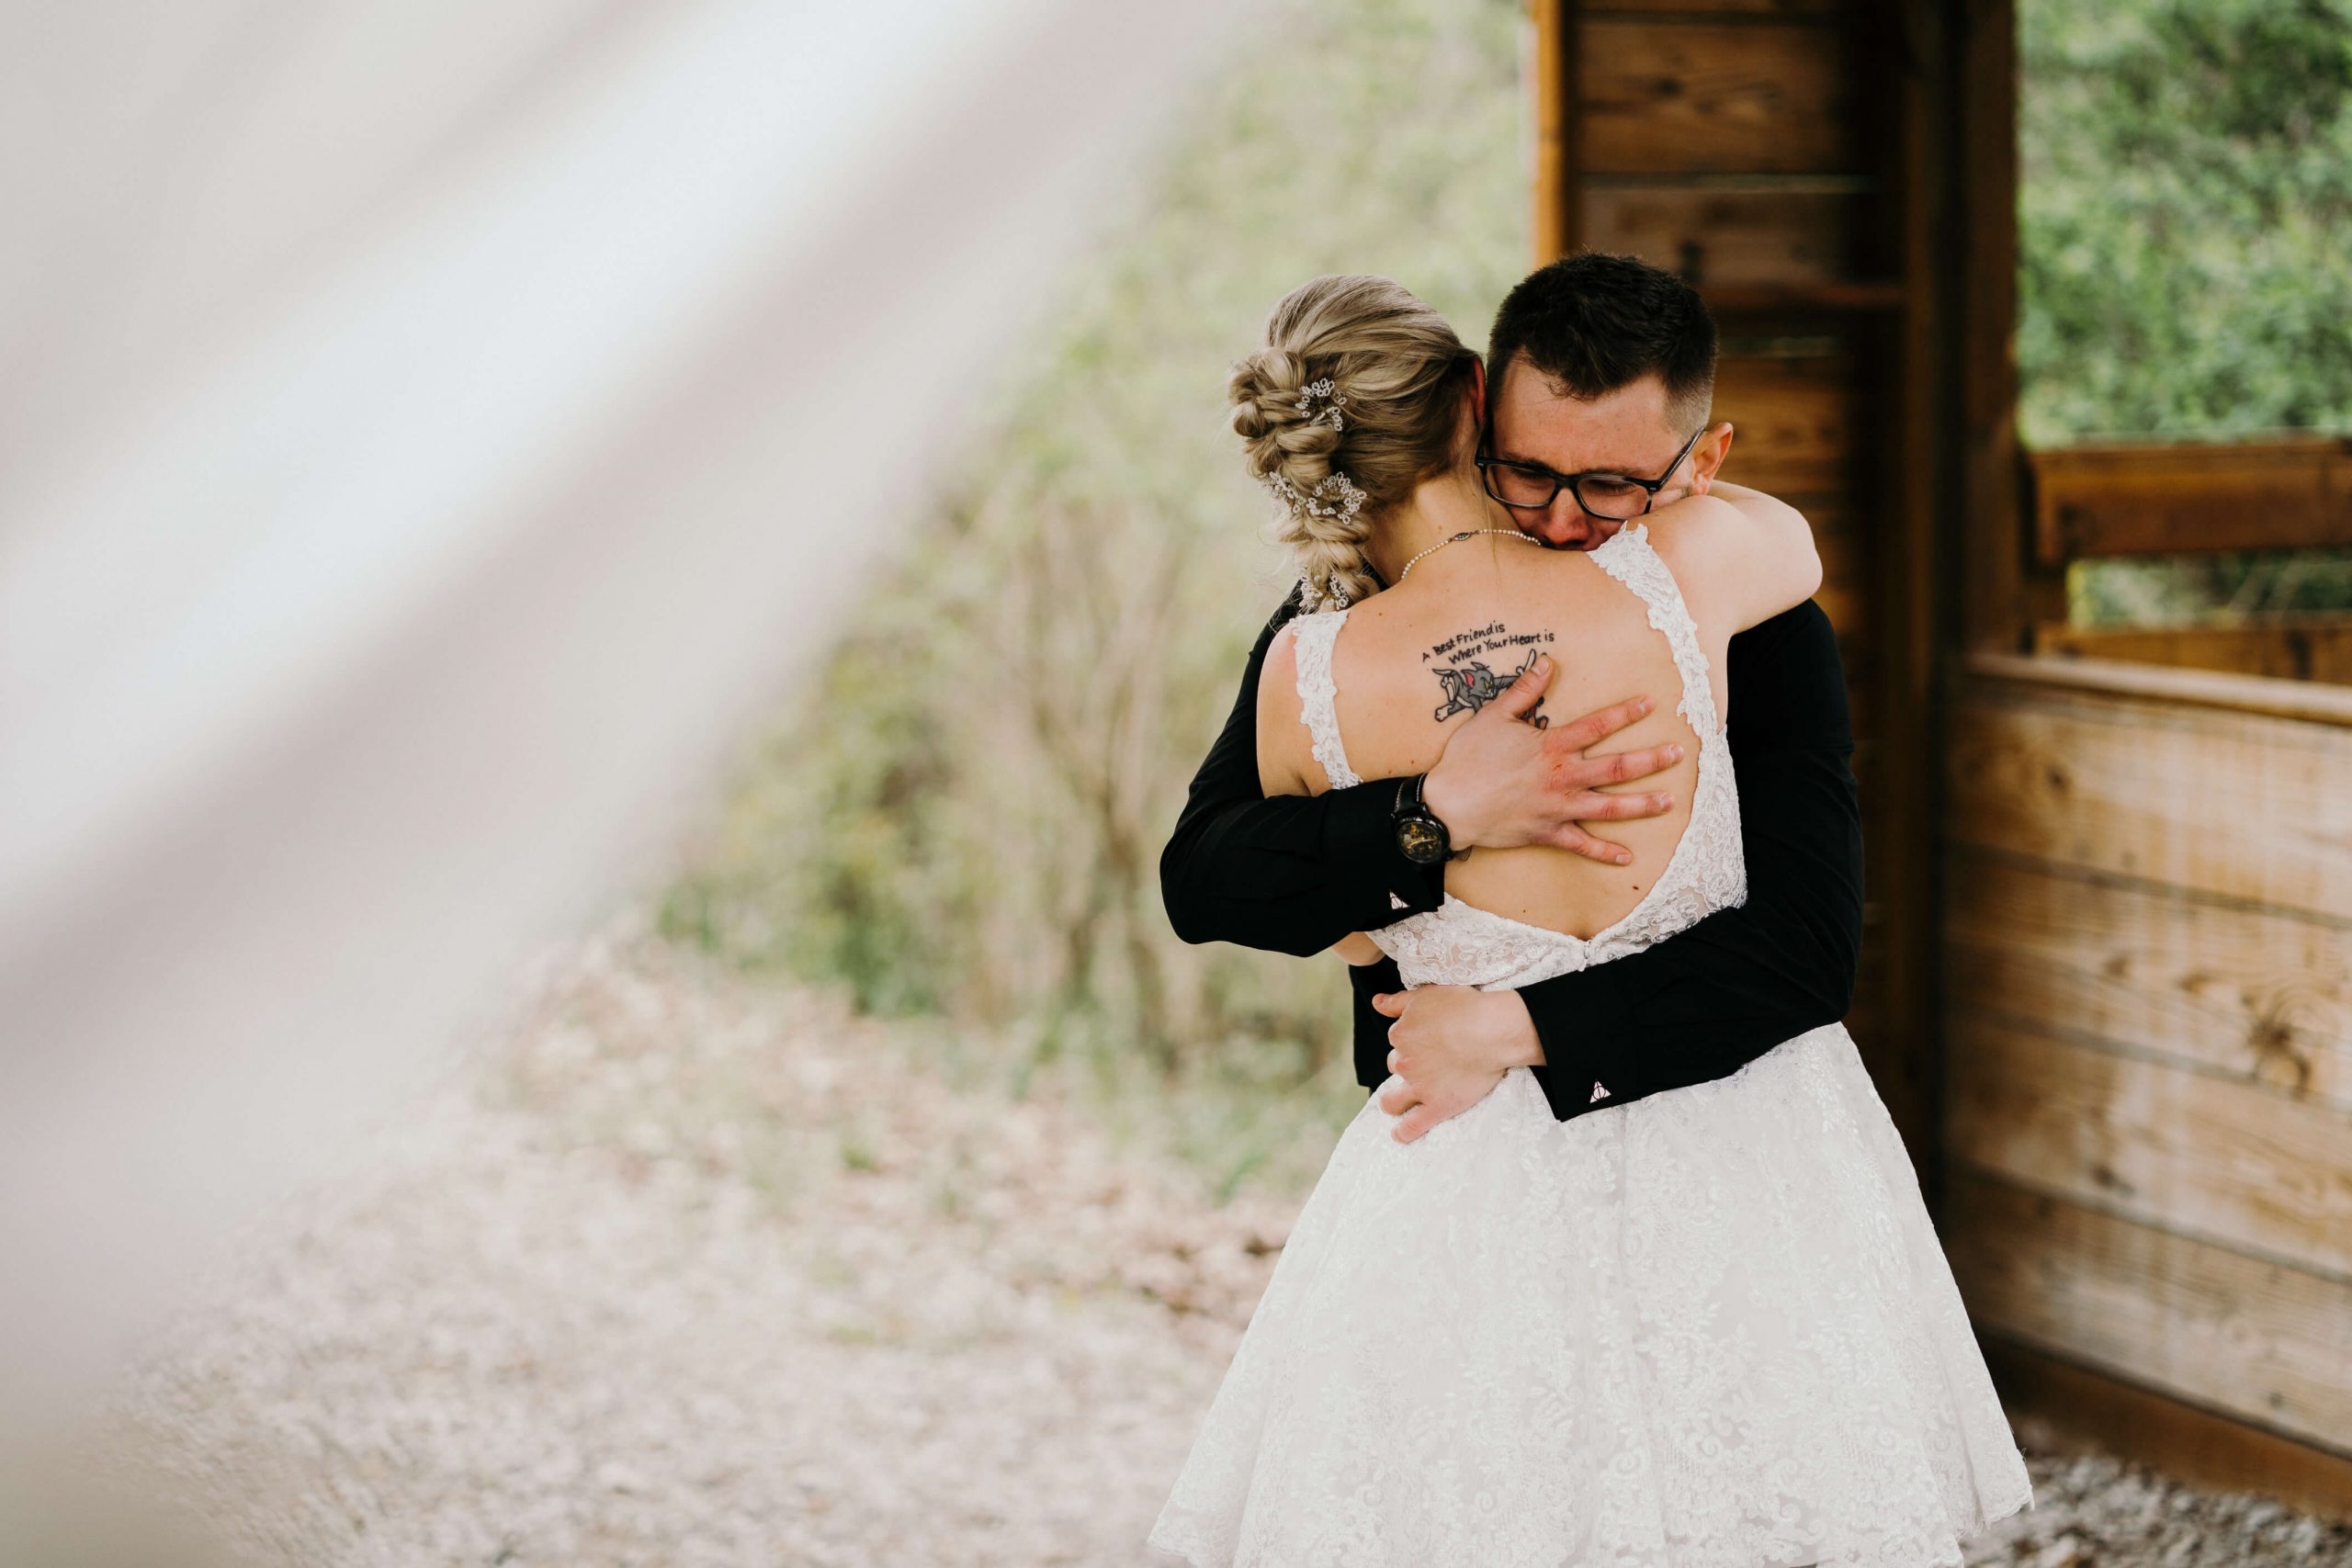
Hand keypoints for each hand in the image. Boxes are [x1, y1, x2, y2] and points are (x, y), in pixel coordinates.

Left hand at [1370, 986, 1543, 1142]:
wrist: (1492, 1030)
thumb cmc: (1465, 1007)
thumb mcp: (1426, 995)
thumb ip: (1397, 1001)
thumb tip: (1376, 1003)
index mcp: (1401, 1034)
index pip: (1398, 1040)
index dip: (1413, 1040)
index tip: (1428, 1040)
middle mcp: (1404, 1061)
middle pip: (1397, 1066)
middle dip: (1407, 1066)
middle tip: (1428, 1065)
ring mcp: (1419, 1086)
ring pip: (1393, 1100)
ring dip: (1392, 1102)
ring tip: (1396, 1104)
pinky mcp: (1437, 1106)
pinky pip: (1412, 1126)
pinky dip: (1403, 1132)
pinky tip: (1399, 1134)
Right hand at [1420, 654, 1679, 864]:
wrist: (1449, 805)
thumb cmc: (1467, 759)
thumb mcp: (1493, 715)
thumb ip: (1524, 690)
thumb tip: (1547, 661)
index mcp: (1551, 746)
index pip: (1597, 726)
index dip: (1625, 713)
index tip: (1650, 705)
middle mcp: (1562, 776)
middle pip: (1617, 768)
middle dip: (1651, 760)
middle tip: (1678, 754)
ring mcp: (1558, 807)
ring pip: (1609, 807)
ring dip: (1642, 805)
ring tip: (1668, 802)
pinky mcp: (1547, 833)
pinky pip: (1582, 845)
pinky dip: (1604, 853)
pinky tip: (1627, 857)